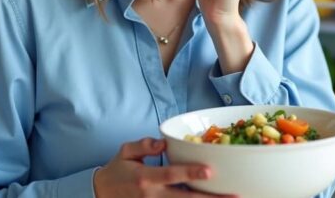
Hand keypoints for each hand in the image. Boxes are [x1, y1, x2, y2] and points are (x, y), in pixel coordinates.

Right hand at [94, 137, 232, 196]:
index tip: (210, 171)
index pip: (172, 174)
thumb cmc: (117, 171)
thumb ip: (144, 146)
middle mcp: (153, 196)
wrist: (100, 195)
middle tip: (234, 196)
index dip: (191, 173)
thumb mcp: (125, 152)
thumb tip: (162, 143)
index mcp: (146, 178)